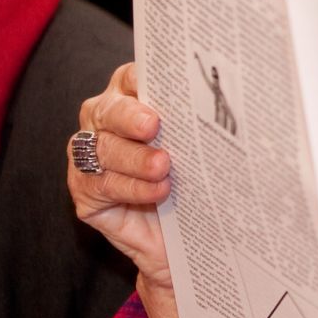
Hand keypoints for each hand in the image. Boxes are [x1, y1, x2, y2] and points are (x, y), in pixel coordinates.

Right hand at [69, 62, 181, 317]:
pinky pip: (101, 184)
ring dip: (135, 158)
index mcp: (133, 99)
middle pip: (110, 110)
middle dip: (130, 116)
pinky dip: (131, 187)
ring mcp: (90, 155)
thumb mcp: (201, 149)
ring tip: (164, 167)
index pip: (131, 78)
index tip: (160, 83)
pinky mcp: (85, 191)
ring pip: (104, 149)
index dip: (141, 77)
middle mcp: (106, 121)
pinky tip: (157, 191)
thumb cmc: (195, 183)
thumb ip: (201, 124)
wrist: (182, 240)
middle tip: (153, 125)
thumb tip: (232, 105)